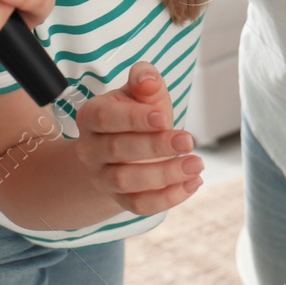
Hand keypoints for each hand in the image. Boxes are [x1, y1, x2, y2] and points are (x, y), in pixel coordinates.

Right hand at [75, 62, 202, 215]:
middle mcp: (90, 149)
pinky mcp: (119, 199)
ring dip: (165, 174)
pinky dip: (168, 198)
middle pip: (117, 150)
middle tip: (188, 141)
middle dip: (156, 146)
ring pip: (126, 181)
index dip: (134, 119)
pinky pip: (139, 205)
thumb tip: (148, 80)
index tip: (164, 118)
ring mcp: (101, 177)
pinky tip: (192, 183)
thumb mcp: (140, 93)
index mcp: (90, 116)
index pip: (106, 118)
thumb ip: (145, 80)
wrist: (126, 148)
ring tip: (195, 164)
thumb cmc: (136, 114)